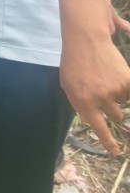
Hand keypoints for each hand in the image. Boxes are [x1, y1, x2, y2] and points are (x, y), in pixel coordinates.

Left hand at [61, 33, 129, 154]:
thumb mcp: (68, 85)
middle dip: (112, 107)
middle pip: (115, 115)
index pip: (98, 127)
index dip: (108, 141)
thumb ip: (79, 103)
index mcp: (83, 102)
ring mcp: (115, 90)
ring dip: (118, 94)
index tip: (116, 152)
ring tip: (106, 77)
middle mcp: (100, 99)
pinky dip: (126, 86)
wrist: (85, 40)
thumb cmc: (74, 63)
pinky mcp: (127, 81)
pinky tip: (115, 74)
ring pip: (124, 102)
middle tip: (104, 91)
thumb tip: (90, 119)